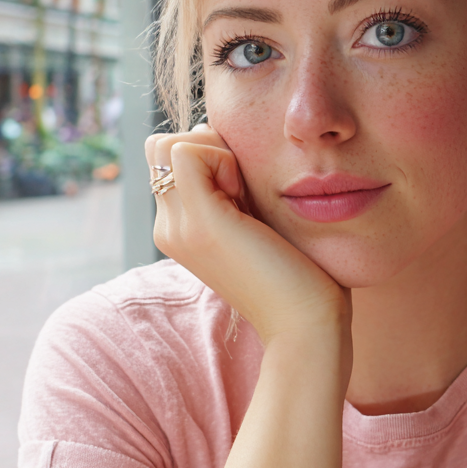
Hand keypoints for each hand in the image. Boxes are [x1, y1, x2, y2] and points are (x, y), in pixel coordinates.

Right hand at [145, 125, 349, 343]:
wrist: (305, 324)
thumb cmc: (297, 274)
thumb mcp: (255, 223)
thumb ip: (235, 192)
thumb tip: (222, 142)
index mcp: (180, 230)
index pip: (168, 159)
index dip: (208, 155)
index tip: (244, 188)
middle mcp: (169, 229)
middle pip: (162, 148)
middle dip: (206, 148)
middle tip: (243, 186)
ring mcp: (179, 228)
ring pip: (167, 146)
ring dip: (213, 151)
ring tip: (245, 193)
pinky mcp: (201, 223)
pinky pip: (187, 152)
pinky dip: (221, 156)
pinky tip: (246, 194)